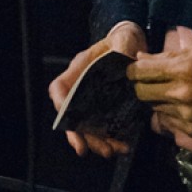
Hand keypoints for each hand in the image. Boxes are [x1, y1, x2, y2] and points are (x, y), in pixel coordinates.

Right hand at [48, 22, 146, 157]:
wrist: (132, 46)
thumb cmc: (123, 40)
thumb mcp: (123, 41)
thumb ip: (123, 50)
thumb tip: (131, 61)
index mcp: (80, 69)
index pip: (59, 88)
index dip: (60, 104)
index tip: (66, 119)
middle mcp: (83, 87)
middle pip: (72, 115)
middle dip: (77, 134)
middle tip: (85, 150)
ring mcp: (94, 100)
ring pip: (88, 127)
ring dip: (97, 141)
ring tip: (112, 151)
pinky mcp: (108, 109)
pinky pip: (105, 128)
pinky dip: (112, 139)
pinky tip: (124, 145)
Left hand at [129, 42, 191, 140]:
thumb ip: (170, 55)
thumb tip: (142, 58)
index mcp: (184, 69)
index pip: (140, 72)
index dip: (133, 70)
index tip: (135, 69)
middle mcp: (182, 94)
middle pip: (141, 93)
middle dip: (142, 85)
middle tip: (151, 81)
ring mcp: (187, 116)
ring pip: (154, 109)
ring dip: (158, 100)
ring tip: (173, 92)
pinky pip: (169, 123)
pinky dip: (171, 114)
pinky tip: (184, 105)